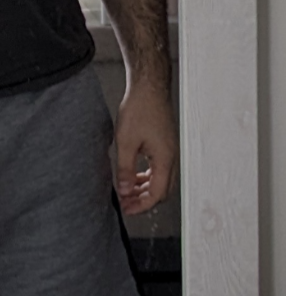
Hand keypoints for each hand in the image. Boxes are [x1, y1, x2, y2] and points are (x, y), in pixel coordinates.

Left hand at [114, 77, 178, 214]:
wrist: (149, 86)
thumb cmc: (140, 108)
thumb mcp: (126, 141)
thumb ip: (125, 169)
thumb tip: (125, 190)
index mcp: (164, 159)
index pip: (157, 194)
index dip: (142, 205)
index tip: (128, 209)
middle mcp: (171, 157)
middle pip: (162, 190)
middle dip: (144, 200)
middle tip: (127, 203)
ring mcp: (169, 150)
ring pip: (161, 179)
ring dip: (145, 188)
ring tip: (128, 190)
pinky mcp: (165, 143)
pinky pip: (159, 167)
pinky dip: (147, 175)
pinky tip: (134, 173)